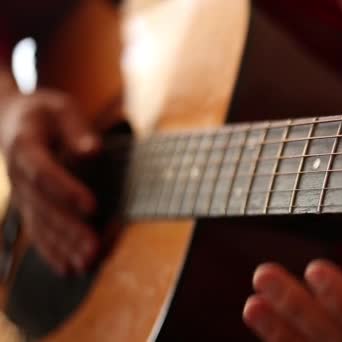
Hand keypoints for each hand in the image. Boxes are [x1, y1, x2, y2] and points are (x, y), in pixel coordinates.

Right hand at [0, 90, 100, 274]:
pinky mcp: (27, 207)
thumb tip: (93, 151)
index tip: (92, 206)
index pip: (44, 173)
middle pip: (43, 207)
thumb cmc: (45, 112)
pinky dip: (52, 252)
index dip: (67, 191)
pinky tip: (69, 269)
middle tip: (95, 248)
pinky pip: (37, 232)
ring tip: (88, 263)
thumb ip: (77, 130)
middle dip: (70, 230)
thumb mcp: (62, 108)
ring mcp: (20, 195)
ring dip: (64, 247)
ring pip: (40, 225)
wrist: (12, 119)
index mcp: (24, 147)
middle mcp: (18, 176)